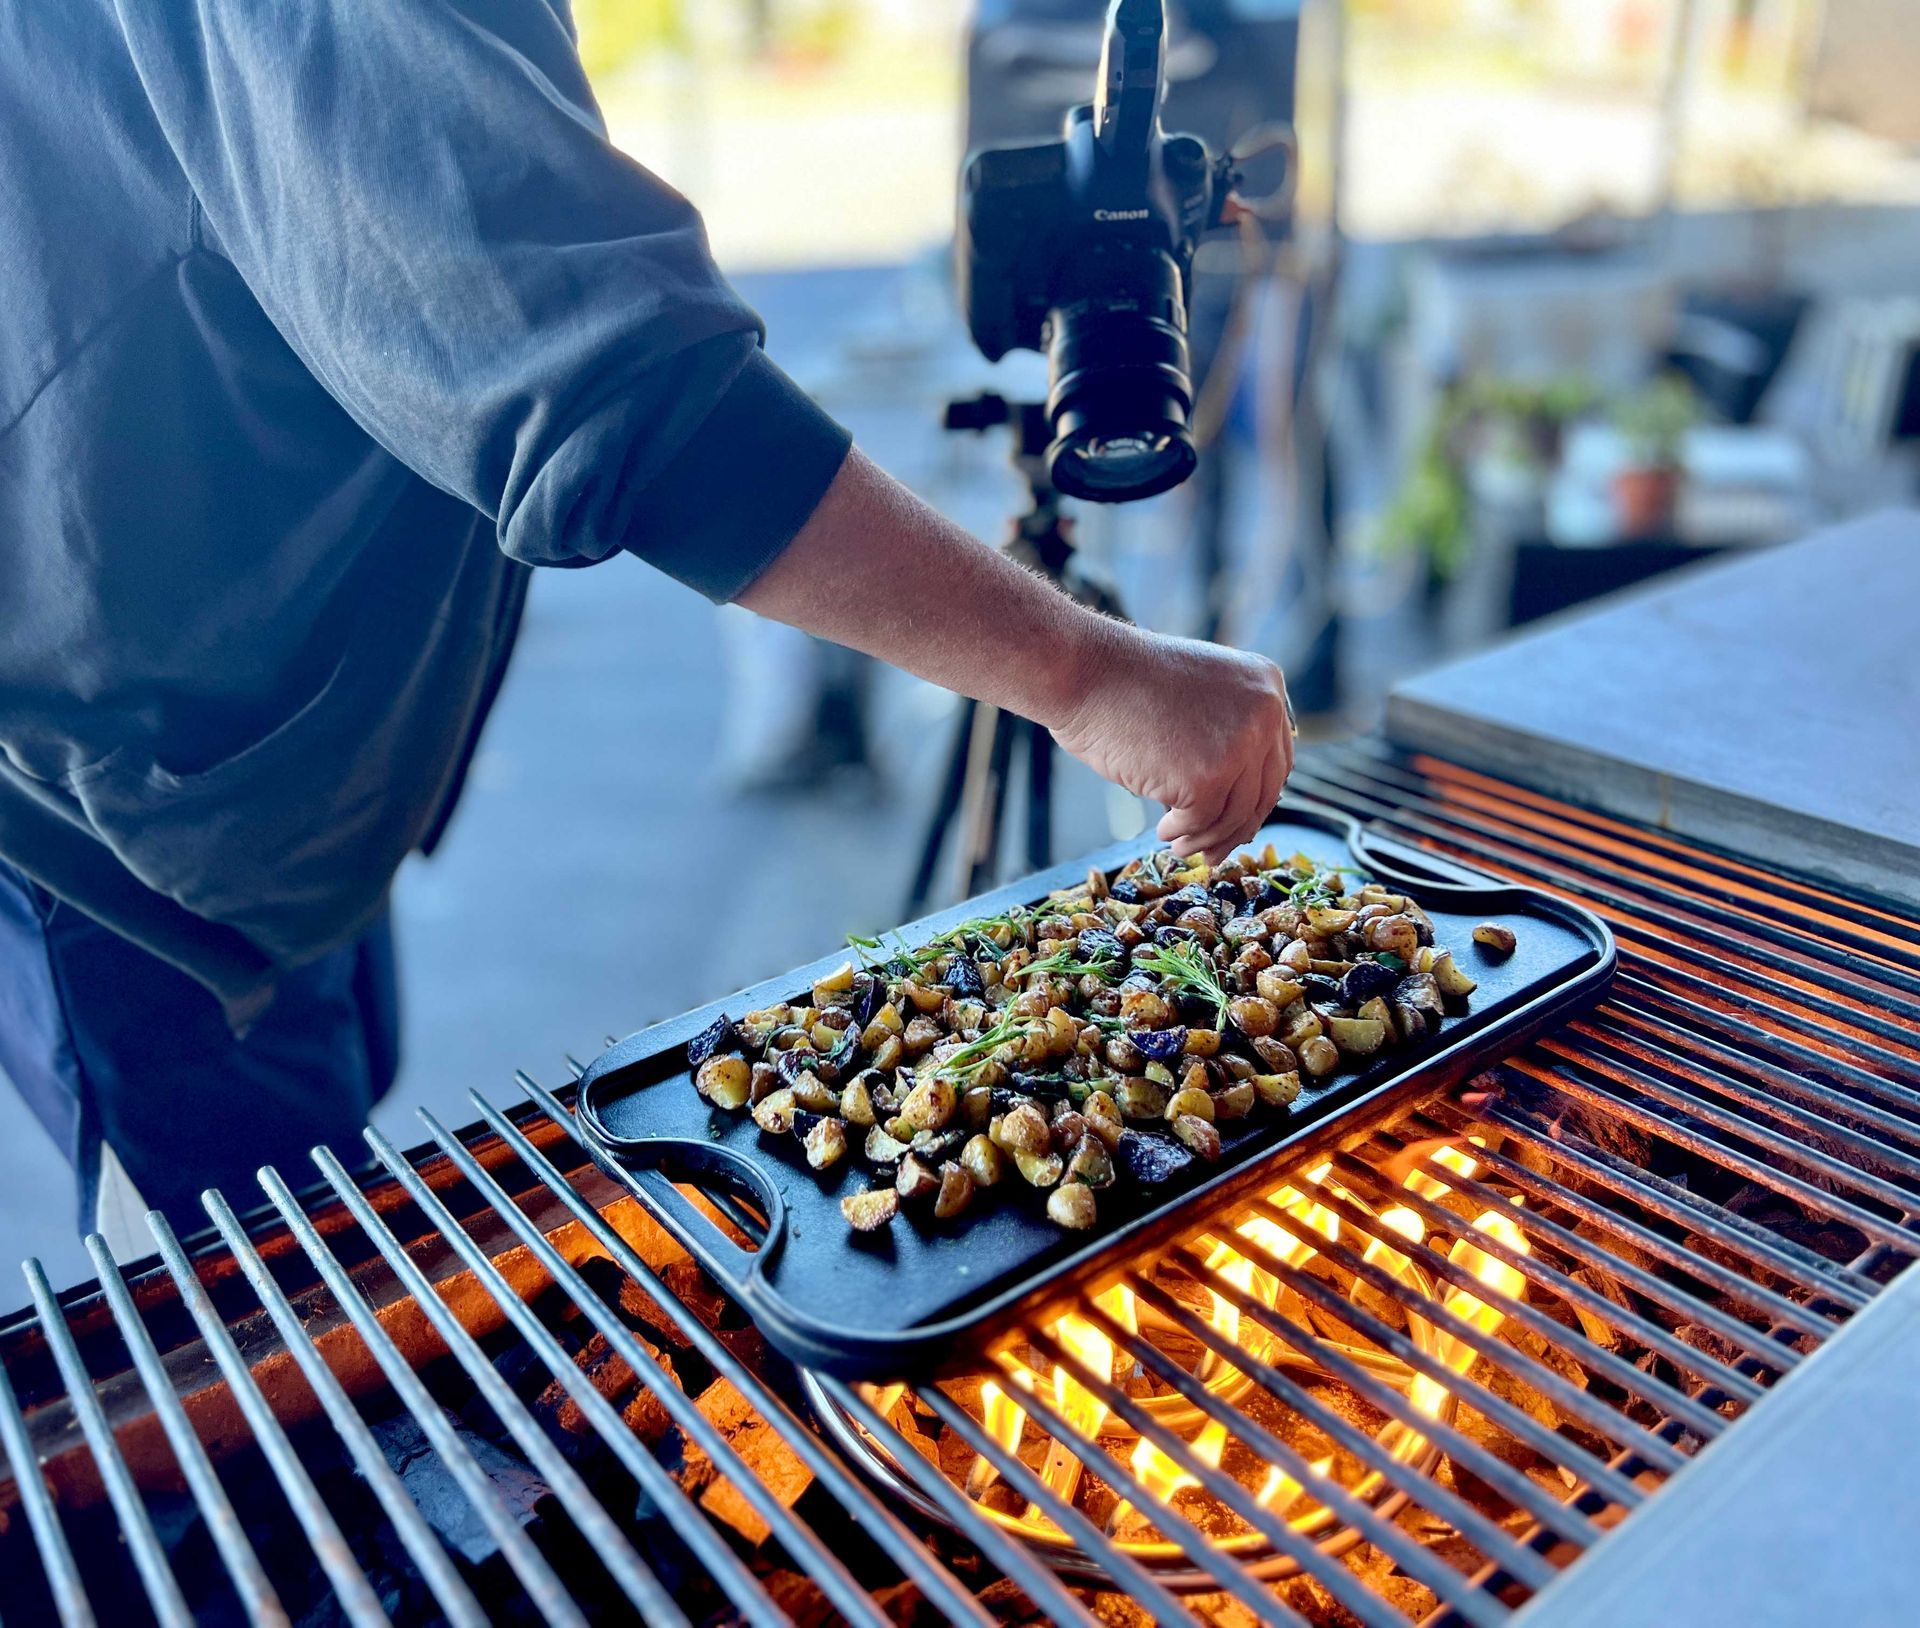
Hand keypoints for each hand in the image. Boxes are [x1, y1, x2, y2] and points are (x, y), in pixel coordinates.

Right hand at [1049, 625, 1294, 864]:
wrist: (1087, 671)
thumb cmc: (1126, 680)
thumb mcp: (1200, 691)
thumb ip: (1227, 726)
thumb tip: (1235, 791)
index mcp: (1266, 684)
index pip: (1276, 758)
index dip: (1255, 797)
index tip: (1237, 821)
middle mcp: (1264, 713)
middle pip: (1262, 791)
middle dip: (1236, 828)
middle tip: (1214, 849)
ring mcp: (1240, 745)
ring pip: (1235, 814)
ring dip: (1206, 837)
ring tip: (1180, 844)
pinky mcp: (1208, 777)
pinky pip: (1202, 821)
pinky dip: (1182, 832)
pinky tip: (1163, 831)